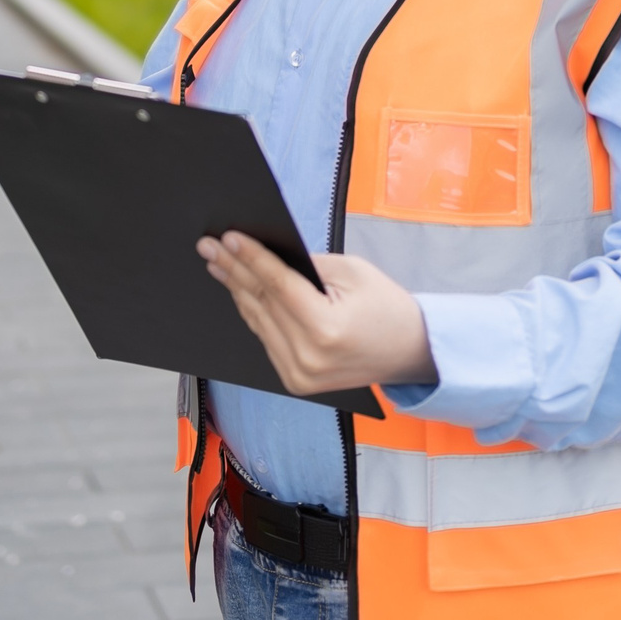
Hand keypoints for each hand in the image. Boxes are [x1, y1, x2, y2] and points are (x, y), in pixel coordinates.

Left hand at [198, 232, 436, 395]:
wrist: (410, 352)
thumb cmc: (387, 308)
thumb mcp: (353, 273)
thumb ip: (307, 265)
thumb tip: (265, 254)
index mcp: (325, 329)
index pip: (277, 285)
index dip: (251, 258)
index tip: (228, 237)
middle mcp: (308, 357)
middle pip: (261, 302)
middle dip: (234, 270)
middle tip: (210, 246)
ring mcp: (299, 375)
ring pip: (257, 321)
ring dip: (236, 290)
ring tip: (217, 263)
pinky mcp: (296, 382)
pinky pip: (266, 339)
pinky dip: (253, 313)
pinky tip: (239, 290)